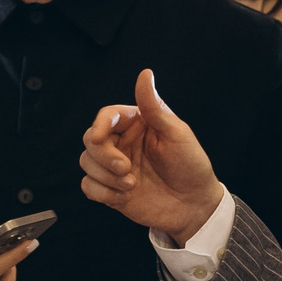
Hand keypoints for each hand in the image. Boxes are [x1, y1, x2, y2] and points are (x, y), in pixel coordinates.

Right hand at [81, 69, 221, 238]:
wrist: (194, 206)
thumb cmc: (191, 166)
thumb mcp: (177, 133)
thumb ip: (154, 107)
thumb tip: (145, 74)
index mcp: (136, 125)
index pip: (106, 116)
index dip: (100, 125)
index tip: (103, 138)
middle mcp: (122, 143)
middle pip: (90, 139)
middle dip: (103, 155)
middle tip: (126, 168)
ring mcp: (114, 167)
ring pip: (86, 162)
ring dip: (105, 176)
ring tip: (132, 184)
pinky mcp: (110, 190)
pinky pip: (88, 186)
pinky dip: (101, 192)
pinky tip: (123, 196)